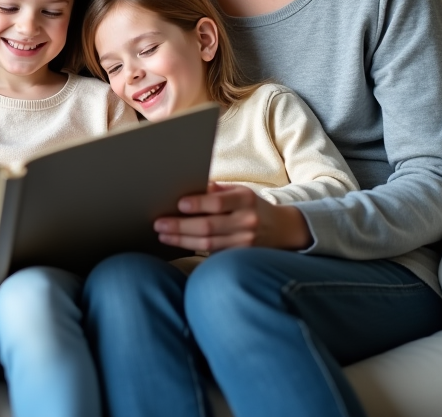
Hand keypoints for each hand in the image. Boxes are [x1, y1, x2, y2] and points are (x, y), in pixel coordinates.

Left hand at [153, 183, 311, 252]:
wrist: (282, 229)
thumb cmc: (252, 206)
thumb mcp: (239, 191)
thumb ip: (217, 191)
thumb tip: (189, 186)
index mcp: (246, 200)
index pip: (218, 203)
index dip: (197, 204)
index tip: (179, 204)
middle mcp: (247, 222)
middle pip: (208, 226)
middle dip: (180, 226)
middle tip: (159, 223)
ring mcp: (245, 242)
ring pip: (207, 244)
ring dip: (181, 239)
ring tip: (163, 234)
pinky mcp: (241, 256)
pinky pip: (212, 254)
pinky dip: (192, 249)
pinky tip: (178, 243)